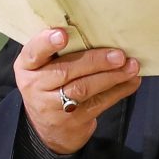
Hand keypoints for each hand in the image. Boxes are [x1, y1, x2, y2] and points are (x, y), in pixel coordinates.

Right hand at [14, 28, 138, 156]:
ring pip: (83, 89)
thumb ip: (59, 51)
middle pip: (65, 71)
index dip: (47, 43)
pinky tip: (131, 81)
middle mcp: (35, 86)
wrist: (48, 128)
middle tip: (118, 55)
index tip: (63, 35)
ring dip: (111, 77)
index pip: (33, 53)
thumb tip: (99, 30)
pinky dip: (118, 91)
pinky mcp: (72, 121)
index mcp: (27, 67)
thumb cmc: (50, 83)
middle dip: (95, 61)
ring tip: (131, 66)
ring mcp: (52, 106)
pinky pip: (98, 103)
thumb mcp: (43, 66)